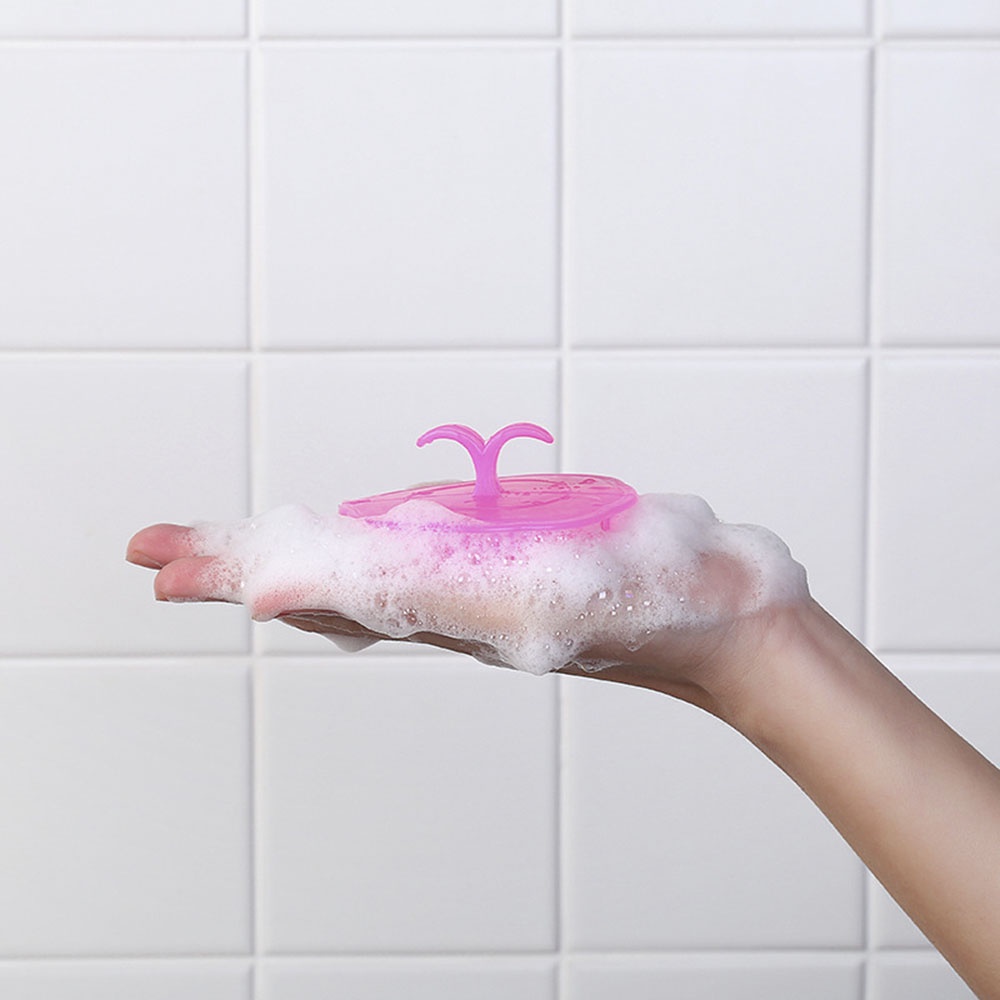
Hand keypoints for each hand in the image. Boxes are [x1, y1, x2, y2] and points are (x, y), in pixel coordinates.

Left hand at [125, 509, 791, 717]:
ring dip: (292, 555)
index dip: (219, 565)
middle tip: (166, 555)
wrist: (721, 617)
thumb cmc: (633, 604)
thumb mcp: (502, 594)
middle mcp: (437, 595)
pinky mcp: (524, 560)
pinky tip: (366, 549)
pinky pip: (421, 554)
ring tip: (246, 555)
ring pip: (360, 567)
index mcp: (419, 602)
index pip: (292, 584)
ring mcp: (479, 578)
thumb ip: (387, 589)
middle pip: (310, 580)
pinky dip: (373, 549)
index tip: (153, 557)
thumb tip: (264, 592)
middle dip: (233, 561)